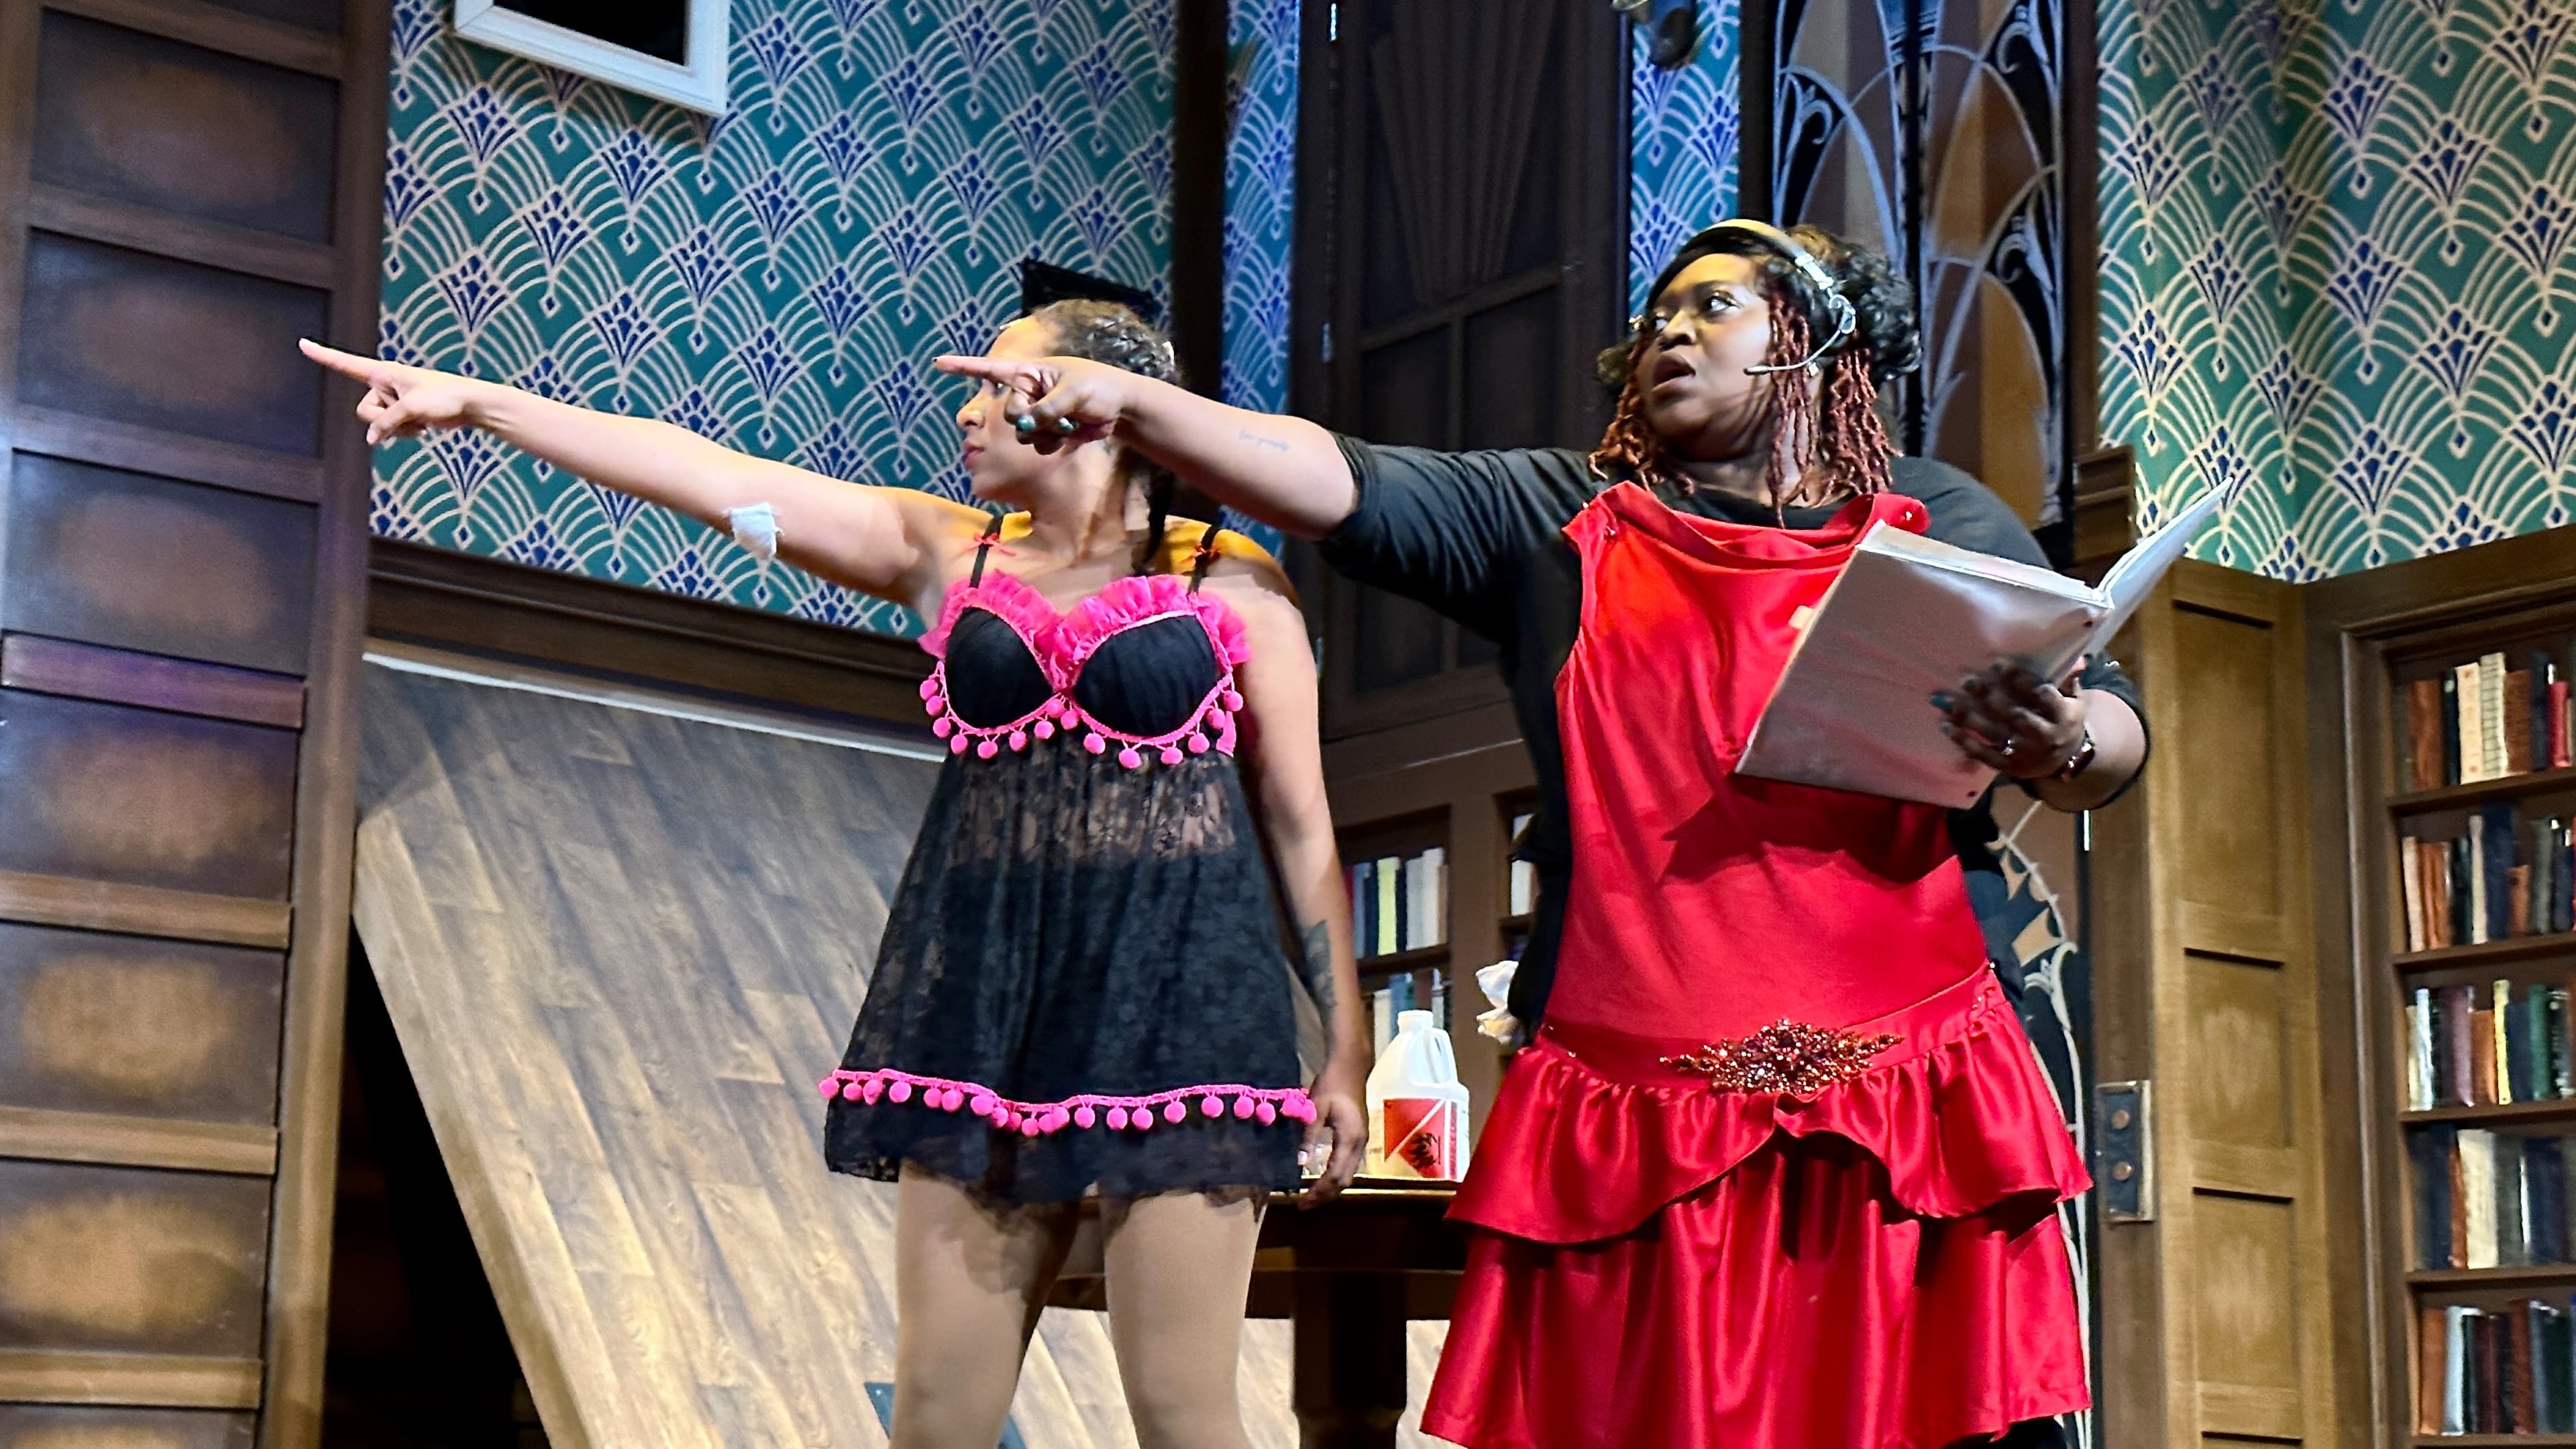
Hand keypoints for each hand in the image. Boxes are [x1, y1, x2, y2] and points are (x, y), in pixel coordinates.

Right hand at [300, 339, 482, 444]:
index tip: (303, 343)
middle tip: (410, 415)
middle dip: (382, 420)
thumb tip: (371, 439)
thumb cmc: (446, 397)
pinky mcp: (404, 413)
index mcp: (384, 372)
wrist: (472, 404)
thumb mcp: (411, 408)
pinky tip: (424, 426)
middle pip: (364, 410)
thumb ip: (386, 423)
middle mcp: (385, 384)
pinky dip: (405, 432)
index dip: (324, 355)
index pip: (347, 363)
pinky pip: (391, 429)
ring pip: (377, 424)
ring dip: (397, 429)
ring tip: (421, 419)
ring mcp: (394, 400)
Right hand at [933, 353, 1137, 453]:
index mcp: (1030, 372)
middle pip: (1008, 413)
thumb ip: (1047, 408)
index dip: (964, 367)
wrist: (1120, 408)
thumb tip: (1025, 426)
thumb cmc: (1099, 387)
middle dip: (1027, 418)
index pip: (992, 369)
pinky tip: (1071, 433)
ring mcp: (1037, 414)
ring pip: (1022, 433)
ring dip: (1046, 432)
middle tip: (1053, 414)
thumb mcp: (1074, 392)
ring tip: (1070, 421)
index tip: (938, 363)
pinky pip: (1036, 445)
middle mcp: (1028, 392)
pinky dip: (1053, 442)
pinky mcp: (1048, 432)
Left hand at [1294, 1058, 1367, 1205]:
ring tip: (1313, 1196)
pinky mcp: (1360, 1137)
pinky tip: (1324, 1178)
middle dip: (1325, 1196)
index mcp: (1349, 1139)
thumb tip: (1300, 1163)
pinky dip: (1337, 1177)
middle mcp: (1359, 1144)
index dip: (1319, 1192)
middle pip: (1344, 1181)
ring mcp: (1362, 1141)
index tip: (1302, 1202)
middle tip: (1305, 1205)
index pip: (1334, 1176)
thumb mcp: (1316, 1109)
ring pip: (1349, 1175)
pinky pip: (1350, 1165)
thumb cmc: (1332, 1085)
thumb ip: (1309, 1137)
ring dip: (1332, 1188)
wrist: (1351, 1067)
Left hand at [1935, 663, 2087, 780]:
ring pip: (1996, 734)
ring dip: (1969, 717)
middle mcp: (2044, 736)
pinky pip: (1984, 755)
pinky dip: (1964, 741)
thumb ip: (2069, 679)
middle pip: (2015, 715)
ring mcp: (2025, 754)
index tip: (1996, 665)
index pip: (2042, 695)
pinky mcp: (2009, 767)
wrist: (2066, 761)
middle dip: (1990, 697)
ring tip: (1946, 701)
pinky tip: (1946, 726)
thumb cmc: (2064, 720)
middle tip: (1967, 681)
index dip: (2019, 679)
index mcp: (2063, 716)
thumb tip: (2076, 659)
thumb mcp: (2074, 700)